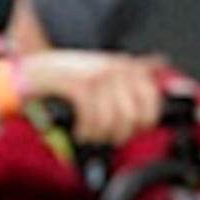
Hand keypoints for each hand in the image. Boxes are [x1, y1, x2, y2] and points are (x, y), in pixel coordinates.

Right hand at [14, 47, 164, 147]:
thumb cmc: (73, 76)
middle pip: (131, 116)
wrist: (38, 71)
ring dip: (99, 135)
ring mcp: (98, 76)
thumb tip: (161, 63)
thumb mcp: (107, 69)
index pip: (151, 101)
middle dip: (118, 134)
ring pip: (111, 121)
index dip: (143, 122)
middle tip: (107, 136)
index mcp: (127, 66)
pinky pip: (92, 119)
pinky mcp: (80, 86)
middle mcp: (116, 68)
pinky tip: (81, 132)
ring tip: (91, 135)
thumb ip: (135, 67)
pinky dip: (86, 132)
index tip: (133, 129)